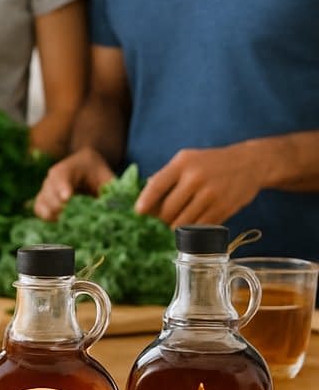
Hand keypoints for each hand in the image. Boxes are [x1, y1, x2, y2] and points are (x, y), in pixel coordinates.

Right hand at [34, 147, 115, 219]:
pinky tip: (56, 224)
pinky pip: (39, 208)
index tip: (67, 199)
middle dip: (56, 206)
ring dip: (50, 214)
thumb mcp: (107, 178)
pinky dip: (44, 216)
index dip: (62, 189)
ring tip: (62, 224)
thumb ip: (113, 192)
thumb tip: (124, 211)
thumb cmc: (98, 172)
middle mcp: (52, 178)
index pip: (60, 178)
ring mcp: (46, 189)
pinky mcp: (45, 199)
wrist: (86, 165)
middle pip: (49, 193)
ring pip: (42, 201)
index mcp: (67, 169)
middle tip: (65, 218)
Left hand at [135, 144, 260, 226]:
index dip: (145, 201)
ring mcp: (211, 195)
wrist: (250, 163)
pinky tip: (193, 223)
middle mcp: (195, 179)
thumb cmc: (210, 162)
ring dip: (176, 226)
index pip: (157, 185)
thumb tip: (146, 197)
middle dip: (161, 218)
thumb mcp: (186, 159)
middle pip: (168, 210)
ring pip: (183, 223)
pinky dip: (193, 229)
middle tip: (162, 218)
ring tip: (177, 220)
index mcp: (182, 164)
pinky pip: (200, 227)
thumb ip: (166, 176)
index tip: (139, 211)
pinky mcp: (224, 208)